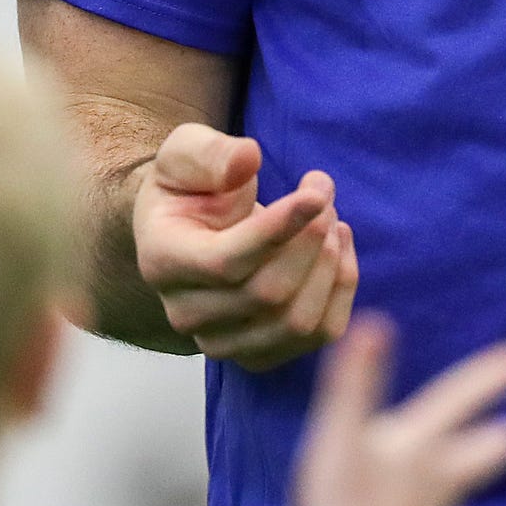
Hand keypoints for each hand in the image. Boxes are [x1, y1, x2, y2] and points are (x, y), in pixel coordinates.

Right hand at [134, 123, 357, 370]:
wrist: (189, 226)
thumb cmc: (191, 185)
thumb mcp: (187, 152)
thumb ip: (210, 153)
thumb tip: (246, 160)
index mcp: (163, 261)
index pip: (226, 261)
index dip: (278, 228)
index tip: (316, 193)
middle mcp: (186, 313)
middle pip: (267, 293)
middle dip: (310, 239)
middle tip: (323, 194)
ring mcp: (223, 342)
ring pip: (296, 321)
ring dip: (330, 265)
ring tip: (331, 218)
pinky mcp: (260, 353)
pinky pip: (318, 334)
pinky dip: (341, 289)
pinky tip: (340, 247)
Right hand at [295, 315, 505, 505]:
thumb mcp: (340, 434)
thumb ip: (355, 380)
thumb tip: (374, 324)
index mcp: (421, 444)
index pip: (460, 399)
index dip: (490, 376)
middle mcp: (433, 479)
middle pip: (478, 456)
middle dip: (497, 442)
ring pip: (457, 484)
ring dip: (471, 466)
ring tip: (476, 462)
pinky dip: (438, 495)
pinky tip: (422, 503)